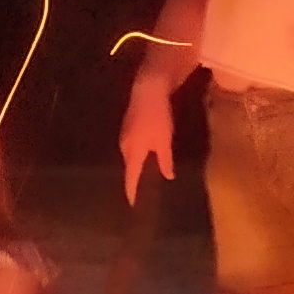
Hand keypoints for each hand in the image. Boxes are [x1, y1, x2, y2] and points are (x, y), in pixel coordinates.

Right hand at [119, 75, 178, 197]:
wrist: (148, 89)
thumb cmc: (158, 117)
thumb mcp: (164, 141)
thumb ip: (165, 160)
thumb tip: (168, 176)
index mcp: (133, 152)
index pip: (130, 177)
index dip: (132, 191)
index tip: (132, 204)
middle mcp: (124, 145)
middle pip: (128, 167)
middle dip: (132, 179)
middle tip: (139, 192)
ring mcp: (124, 134)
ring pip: (129, 155)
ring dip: (135, 165)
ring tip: (142, 176)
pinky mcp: (128, 125)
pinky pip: (130, 146)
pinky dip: (136, 153)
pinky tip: (144, 154)